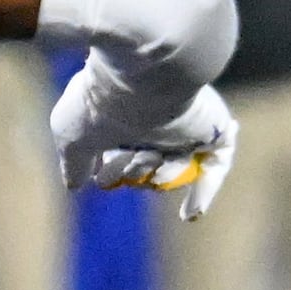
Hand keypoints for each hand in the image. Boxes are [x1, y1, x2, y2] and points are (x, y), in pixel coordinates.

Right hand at [50, 58, 237, 219]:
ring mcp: (187, 124)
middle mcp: (157, 119)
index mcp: (125, 115)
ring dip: (163, 176)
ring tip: (149, 164)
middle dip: (135, 173)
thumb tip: (75, 186)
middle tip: (123, 168)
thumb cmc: (101, 103)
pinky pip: (216, 164)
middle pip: (151, 162)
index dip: (114, 173)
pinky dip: (205, 191)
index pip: (123, 153)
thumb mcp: (74, 136)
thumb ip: (75, 161)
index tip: (103, 179)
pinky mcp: (213, 129)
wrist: (142, 75)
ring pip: (179, 165)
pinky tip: (191, 214)